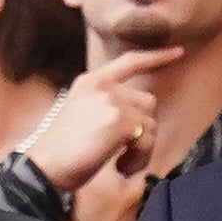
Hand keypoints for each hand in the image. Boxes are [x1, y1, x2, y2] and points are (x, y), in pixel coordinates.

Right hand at [26, 47, 181, 189]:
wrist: (43, 168)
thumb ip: (109, 105)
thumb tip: (141, 115)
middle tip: (125, 152)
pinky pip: (147, 141)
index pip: (129, 61)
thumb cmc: (62, 151)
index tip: (178, 52)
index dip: (156, 57)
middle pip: (148, 102)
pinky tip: (120, 167)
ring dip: (142, 148)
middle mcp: (102, 87)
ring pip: (150, 123)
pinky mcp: (120, 121)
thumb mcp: (83, 115)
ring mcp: (112, 102)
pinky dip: (139, 159)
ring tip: (120, 162)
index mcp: (90, 82)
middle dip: (143, 129)